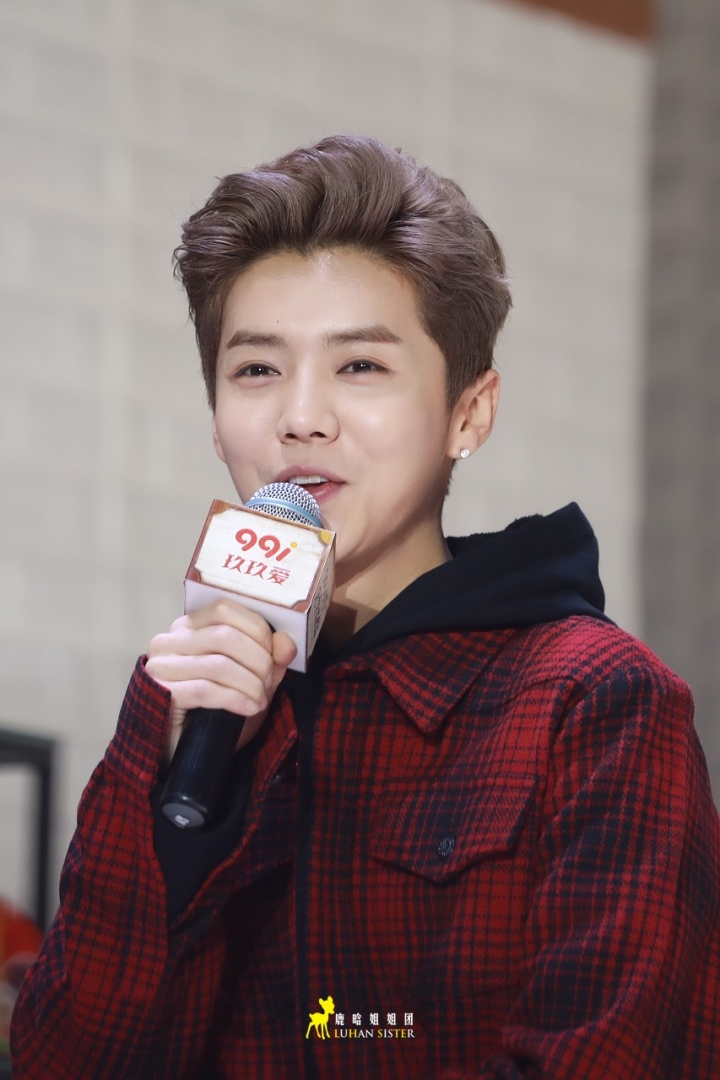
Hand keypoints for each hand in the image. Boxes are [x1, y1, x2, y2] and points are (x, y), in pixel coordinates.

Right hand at [145, 600, 296, 759]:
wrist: (186, 751)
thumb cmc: (216, 709)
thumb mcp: (249, 679)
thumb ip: (269, 658)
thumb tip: (287, 643)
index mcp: (189, 627)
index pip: (225, 609)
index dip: (257, 629)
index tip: (274, 655)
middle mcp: (170, 640)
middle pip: (225, 636)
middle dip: (258, 660)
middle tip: (269, 682)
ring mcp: (161, 666)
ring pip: (218, 664)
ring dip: (250, 683)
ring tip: (260, 699)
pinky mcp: (161, 693)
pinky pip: (205, 689)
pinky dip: (235, 698)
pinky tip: (250, 709)